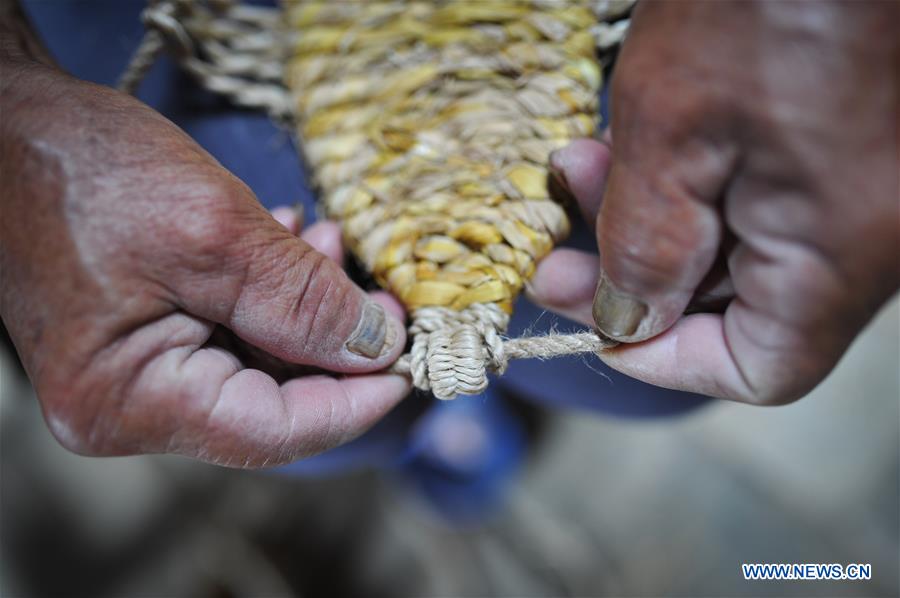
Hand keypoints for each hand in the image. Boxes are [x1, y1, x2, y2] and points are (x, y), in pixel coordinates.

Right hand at [0, 64, 408, 466]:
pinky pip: (228, 334)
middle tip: (381, 294)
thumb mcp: (213, 233)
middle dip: (334, 345)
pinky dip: (269, 296)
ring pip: (256, 364)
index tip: (410, 363)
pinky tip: (290, 245)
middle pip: (269, 400)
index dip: (354, 402)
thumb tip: (377, 347)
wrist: (9, 124)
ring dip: (305, 311)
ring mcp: (133, 373)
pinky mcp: (143, 337)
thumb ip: (302, 301)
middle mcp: (127, 404)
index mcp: (129, 400)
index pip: (272, 432)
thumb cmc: (82, 169)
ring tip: (328, 244)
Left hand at [529, 1, 897, 403]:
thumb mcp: (674, 128)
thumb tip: (628, 322)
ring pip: (740, 245)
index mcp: (841, 253)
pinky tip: (632, 140)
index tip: (590, 324)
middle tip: (554, 248)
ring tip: (577, 170)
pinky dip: (688, 178)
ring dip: (649, 220)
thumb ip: (649, 247)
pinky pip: (759, 191)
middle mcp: (868, 232)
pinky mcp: (843, 140)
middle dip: (634, 278)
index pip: (758, 369)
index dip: (663, 361)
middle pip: (740, 306)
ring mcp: (860, 185)